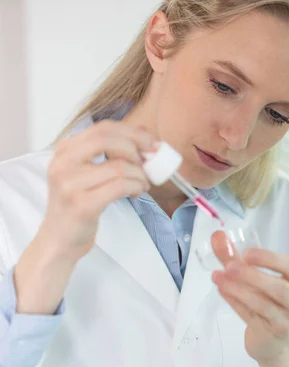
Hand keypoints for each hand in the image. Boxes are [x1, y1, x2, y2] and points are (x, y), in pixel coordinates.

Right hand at [41, 120, 155, 261]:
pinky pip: (120, 186)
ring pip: (119, 166)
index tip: (151, 142)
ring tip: (142, 183)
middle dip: (136, 149)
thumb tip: (144, 137)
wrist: (60, 239)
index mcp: (65, 151)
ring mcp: (70, 184)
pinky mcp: (82, 204)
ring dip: (139, 174)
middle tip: (149, 162)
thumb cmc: (78, 204)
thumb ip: (109, 153)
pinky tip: (137, 192)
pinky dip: (136, 187)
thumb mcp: (86, 172)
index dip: (132, 132)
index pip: (102, 128)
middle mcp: (63, 163)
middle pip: (108, 140)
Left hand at [211, 231, 288, 366]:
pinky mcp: (271, 335)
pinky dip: (235, 301)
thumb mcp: (255, 279)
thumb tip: (217, 236)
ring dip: (238, 289)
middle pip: (280, 288)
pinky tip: (221, 290)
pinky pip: (251, 316)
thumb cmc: (267, 303)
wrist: (272, 342)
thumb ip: (237, 258)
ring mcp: (287, 321)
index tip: (246, 253)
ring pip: (262, 305)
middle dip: (252, 275)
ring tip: (218, 277)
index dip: (270, 258)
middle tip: (228, 266)